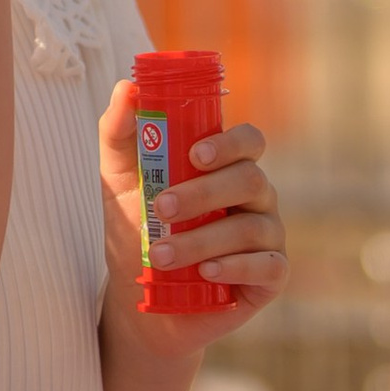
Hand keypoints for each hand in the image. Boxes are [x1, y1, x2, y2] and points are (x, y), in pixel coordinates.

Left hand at [97, 82, 288, 338]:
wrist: (142, 304)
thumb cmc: (138, 234)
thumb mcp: (119, 183)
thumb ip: (120, 134)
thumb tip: (127, 87)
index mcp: (227, 167)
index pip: (248, 140)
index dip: (228, 143)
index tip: (193, 155)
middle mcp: (255, 198)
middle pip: (250, 179)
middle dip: (204, 193)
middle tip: (161, 208)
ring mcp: (267, 237)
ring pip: (252, 226)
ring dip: (203, 239)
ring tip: (159, 255)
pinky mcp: (270, 278)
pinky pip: (268, 266)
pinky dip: (235, 266)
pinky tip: (206, 272)